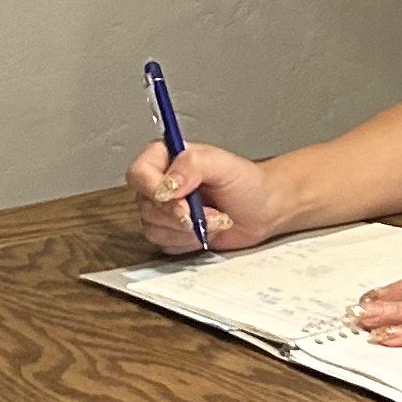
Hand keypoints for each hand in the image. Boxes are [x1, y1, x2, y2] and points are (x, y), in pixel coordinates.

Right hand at [126, 140, 285, 254]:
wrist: (262, 210)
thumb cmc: (246, 183)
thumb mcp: (223, 164)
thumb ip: (193, 164)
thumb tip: (168, 183)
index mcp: (165, 157)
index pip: (139, 174)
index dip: (155, 190)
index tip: (183, 200)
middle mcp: (159, 183)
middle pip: (146, 206)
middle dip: (181, 215)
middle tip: (209, 212)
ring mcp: (162, 210)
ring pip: (153, 229)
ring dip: (188, 229)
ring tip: (214, 218)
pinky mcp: (170, 233)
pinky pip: (165, 245)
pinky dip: (189, 242)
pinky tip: (207, 231)